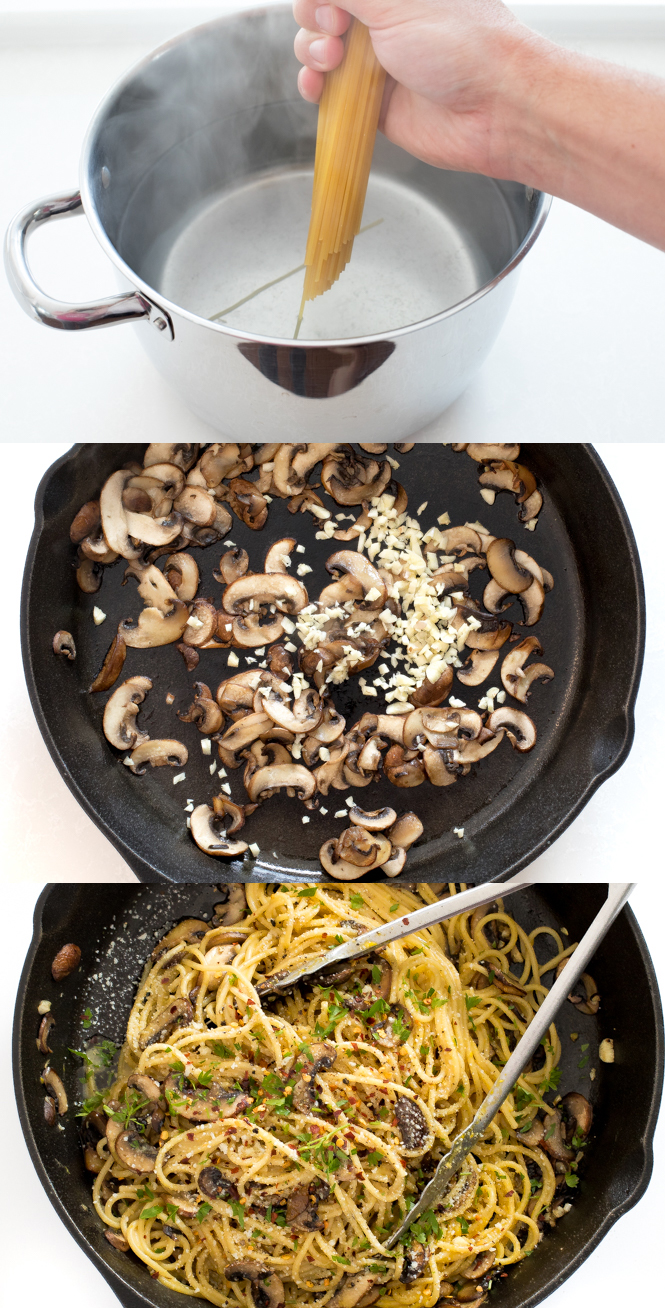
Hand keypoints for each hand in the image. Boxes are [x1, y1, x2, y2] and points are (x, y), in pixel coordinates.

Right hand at [292, 0, 547, 178]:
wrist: (493, 110)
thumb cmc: (461, 45)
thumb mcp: (394, 0)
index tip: (334, 7)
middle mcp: (386, 15)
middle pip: (321, 10)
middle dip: (315, 19)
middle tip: (337, 31)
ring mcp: (377, 58)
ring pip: (319, 49)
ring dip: (312, 53)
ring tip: (331, 63)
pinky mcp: (372, 100)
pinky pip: (328, 91)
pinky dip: (315, 87)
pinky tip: (318, 87)